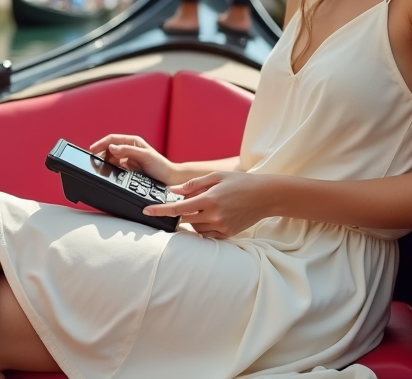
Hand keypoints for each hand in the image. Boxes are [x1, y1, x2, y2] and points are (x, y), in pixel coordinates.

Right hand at [89, 134, 174, 184]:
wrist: (169, 180)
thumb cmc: (161, 166)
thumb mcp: (145, 156)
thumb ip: (128, 150)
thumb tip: (112, 147)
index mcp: (133, 142)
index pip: (112, 139)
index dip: (101, 143)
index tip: (92, 150)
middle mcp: (129, 149)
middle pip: (109, 149)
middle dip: (101, 153)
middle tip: (94, 161)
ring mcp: (128, 160)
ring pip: (111, 159)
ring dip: (105, 162)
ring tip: (99, 167)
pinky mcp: (128, 171)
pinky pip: (115, 169)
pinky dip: (110, 170)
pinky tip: (108, 173)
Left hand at [145, 171, 271, 238]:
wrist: (265, 196)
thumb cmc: (240, 182)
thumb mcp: (216, 176)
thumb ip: (193, 184)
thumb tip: (172, 191)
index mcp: (210, 199)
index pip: (179, 207)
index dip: (161, 210)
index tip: (147, 211)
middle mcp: (214, 215)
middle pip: (185, 219)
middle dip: (180, 212)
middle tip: (186, 202)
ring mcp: (221, 227)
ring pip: (195, 227)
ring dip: (192, 219)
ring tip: (205, 206)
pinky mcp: (227, 234)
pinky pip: (207, 234)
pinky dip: (203, 227)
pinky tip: (210, 216)